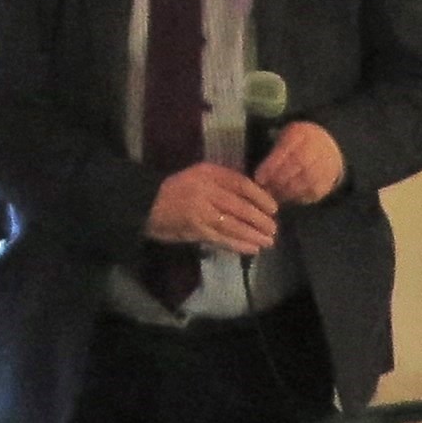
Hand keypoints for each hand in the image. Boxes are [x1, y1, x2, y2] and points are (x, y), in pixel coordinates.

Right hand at [147, 162, 281, 255]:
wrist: (148, 203)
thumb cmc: (178, 189)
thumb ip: (224, 183)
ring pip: (234, 225)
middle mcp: (206, 190)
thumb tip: (255, 196)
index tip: (274, 208)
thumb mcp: (200, 176)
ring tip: (267, 242)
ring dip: (253, 235)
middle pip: (240, 206)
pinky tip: (251, 249)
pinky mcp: (196, 230)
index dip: (261, 197)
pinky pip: (222, 239)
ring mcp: (200, 212)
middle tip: (273, 229)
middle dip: (260, 220)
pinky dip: (238, 245)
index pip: (241, 184)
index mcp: (209, 173)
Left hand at [252, 120, 345, 206]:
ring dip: (286, 191)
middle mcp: (316, 148)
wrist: (328, 144)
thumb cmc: (296, 143)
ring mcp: (325, 165)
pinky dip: (298, 197)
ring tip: (273, 195)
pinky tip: (287, 198)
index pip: (285, 151)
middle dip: (277, 180)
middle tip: (263, 190)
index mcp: (300, 133)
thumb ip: (272, 150)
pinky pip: (314, 191)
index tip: (258, 178)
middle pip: (296, 167)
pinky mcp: (329, 180)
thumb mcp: (283, 136)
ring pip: (305, 181)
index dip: (271, 166)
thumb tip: (255, 173)